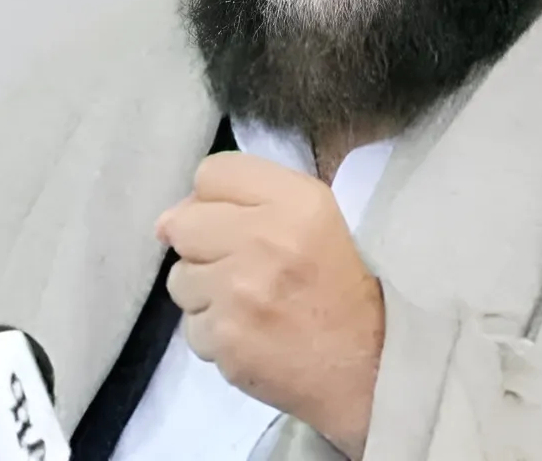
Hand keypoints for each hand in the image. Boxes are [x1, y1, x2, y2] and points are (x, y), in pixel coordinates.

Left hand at [156, 152, 383, 457]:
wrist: (372, 368)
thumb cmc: (346, 289)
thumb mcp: (318, 220)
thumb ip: (252, 199)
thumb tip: (169, 218)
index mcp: (295, 201)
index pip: (212, 173)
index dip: (214, 200)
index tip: (230, 224)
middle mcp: (263, 238)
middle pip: (182, 224)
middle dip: (201, 248)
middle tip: (236, 270)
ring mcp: (239, 291)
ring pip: (180, 280)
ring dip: (205, 294)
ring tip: (248, 306)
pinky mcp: (226, 338)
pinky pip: (192, 328)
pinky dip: (214, 335)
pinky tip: (250, 336)